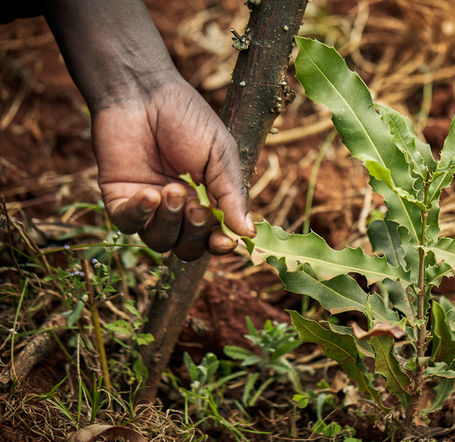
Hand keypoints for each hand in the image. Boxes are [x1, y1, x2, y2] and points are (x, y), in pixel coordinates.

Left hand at [92, 76, 254, 260]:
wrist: (143, 91)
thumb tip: (247, 235)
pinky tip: (150, 193)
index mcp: (207, 200)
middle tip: (197, 205)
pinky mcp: (119, 199)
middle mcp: (177, 210)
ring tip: (173, 189)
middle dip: (194, 233)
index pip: (213, 238)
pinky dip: (141, 214)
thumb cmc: (187, 118)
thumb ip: (232, 194)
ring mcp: (147, 207)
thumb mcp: (220, 154)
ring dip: (170, 221)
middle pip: (187, 248)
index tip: (224, 242)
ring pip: (159, 241)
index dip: (219, 245)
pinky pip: (129, 224)